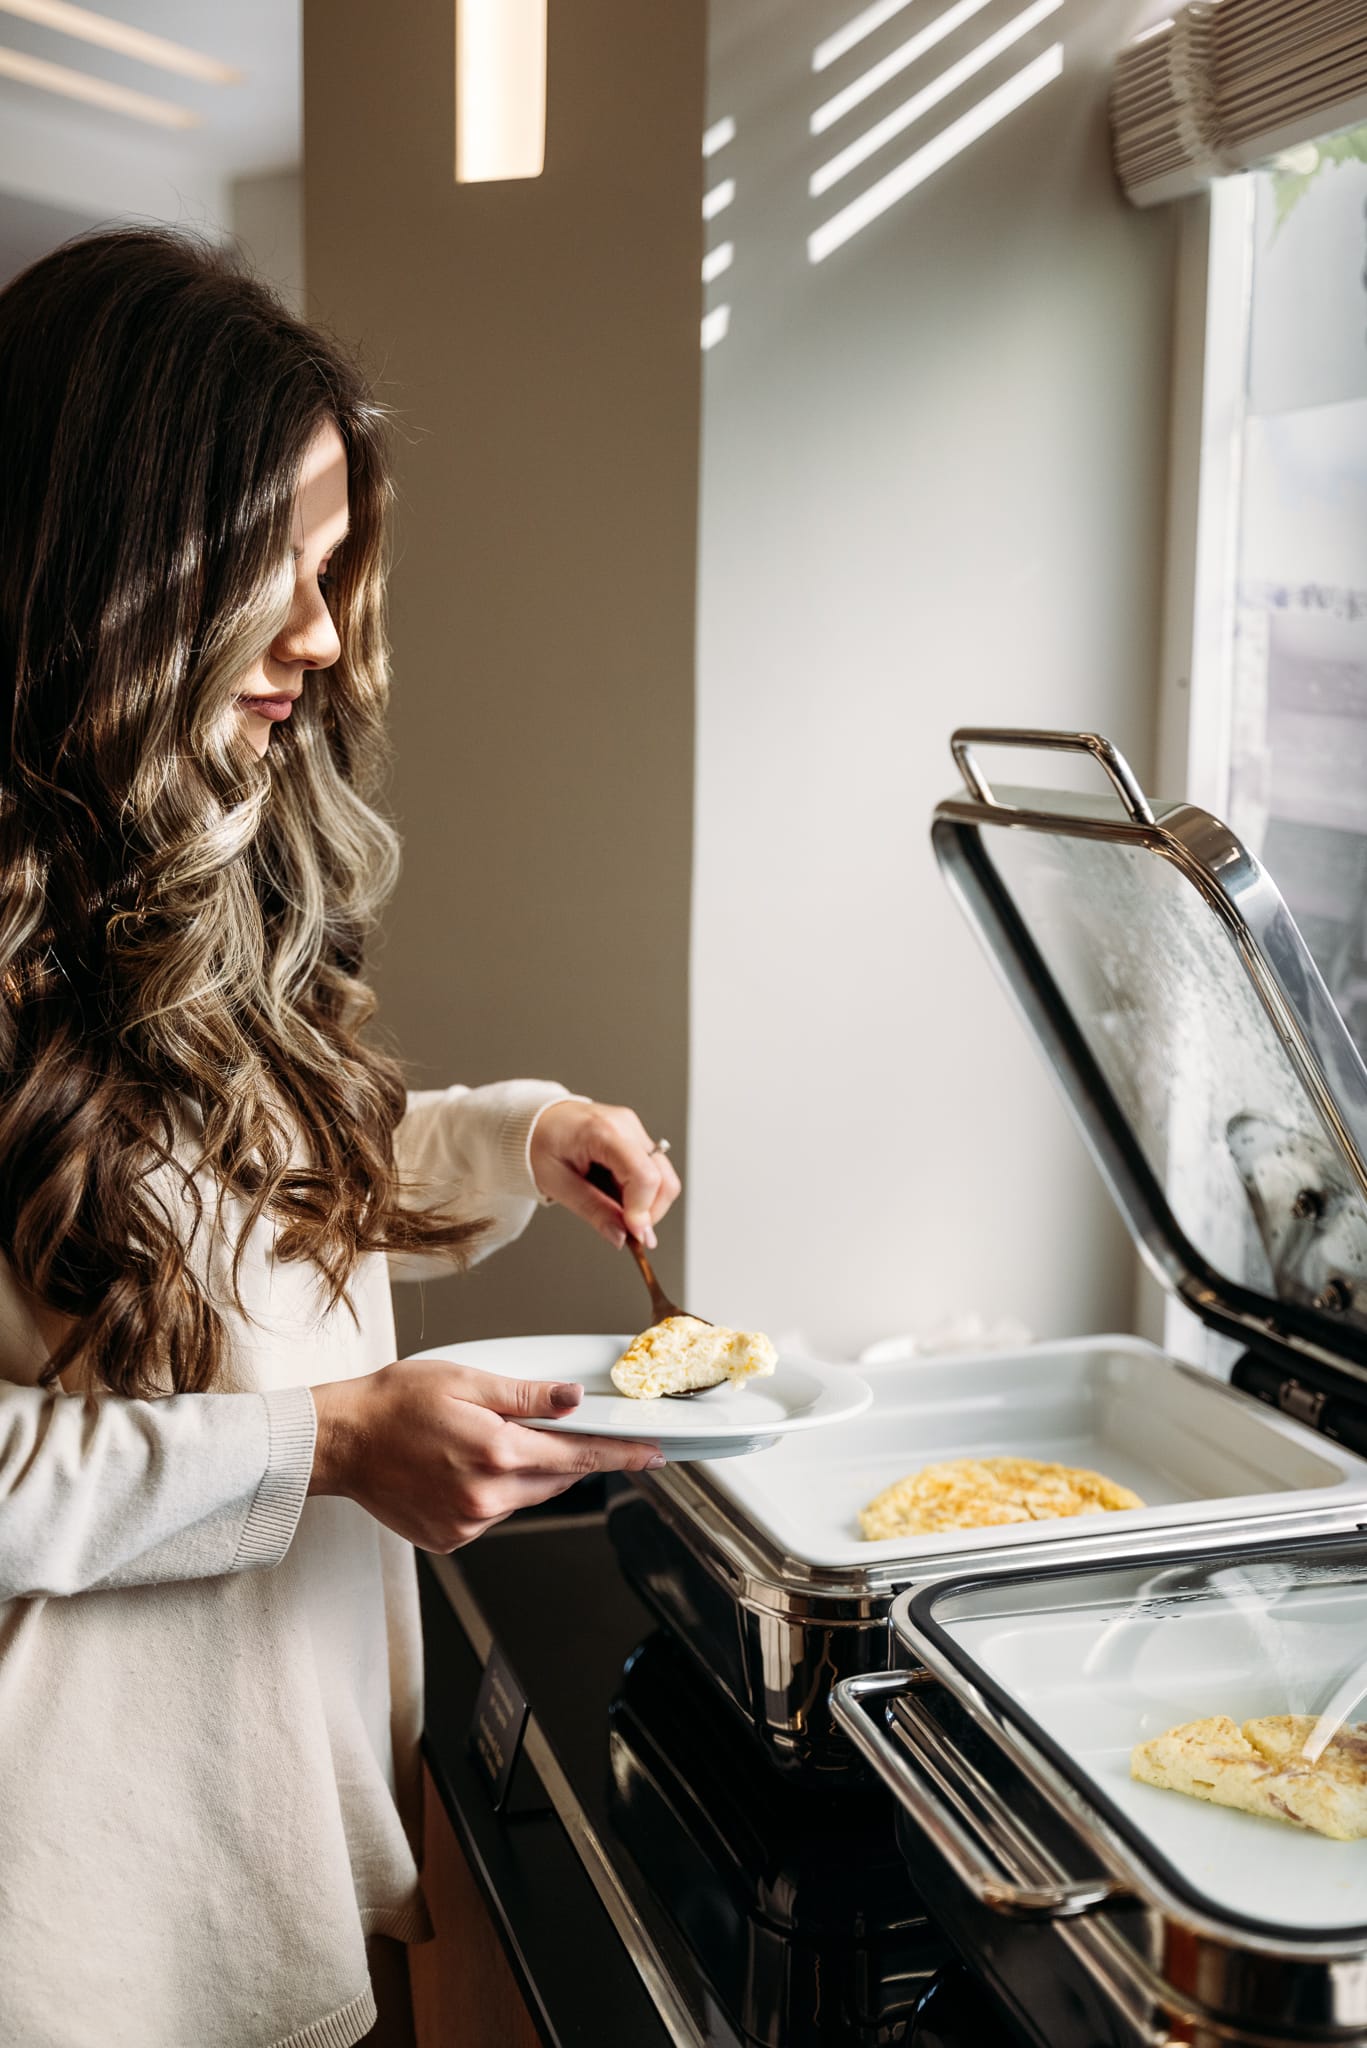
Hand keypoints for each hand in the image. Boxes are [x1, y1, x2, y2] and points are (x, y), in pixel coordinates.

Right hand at [309, 1361, 663, 1549]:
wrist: (341, 1442)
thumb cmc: (395, 1403)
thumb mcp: (466, 1381)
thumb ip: (526, 1395)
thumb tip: (573, 1400)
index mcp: (496, 1452)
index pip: (578, 1456)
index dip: (621, 1455)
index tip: (652, 1455)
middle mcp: (485, 1496)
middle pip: (557, 1480)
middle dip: (572, 1458)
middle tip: (575, 1436)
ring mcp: (468, 1523)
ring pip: (526, 1498)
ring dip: (528, 1474)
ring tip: (491, 1442)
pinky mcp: (451, 1539)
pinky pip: (494, 1514)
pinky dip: (496, 1492)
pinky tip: (467, 1468)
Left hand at [529, 1098, 681, 1249]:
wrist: (535, 1120)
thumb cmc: (538, 1143)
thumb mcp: (557, 1183)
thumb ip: (592, 1210)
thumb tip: (621, 1237)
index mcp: (603, 1132)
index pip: (644, 1176)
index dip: (643, 1211)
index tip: (633, 1236)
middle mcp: (626, 1126)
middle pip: (663, 1178)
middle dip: (650, 1212)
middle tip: (626, 1231)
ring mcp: (635, 1130)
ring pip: (664, 1177)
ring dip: (646, 1204)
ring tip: (615, 1210)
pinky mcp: (637, 1139)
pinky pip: (653, 1172)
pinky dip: (641, 1193)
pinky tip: (617, 1196)